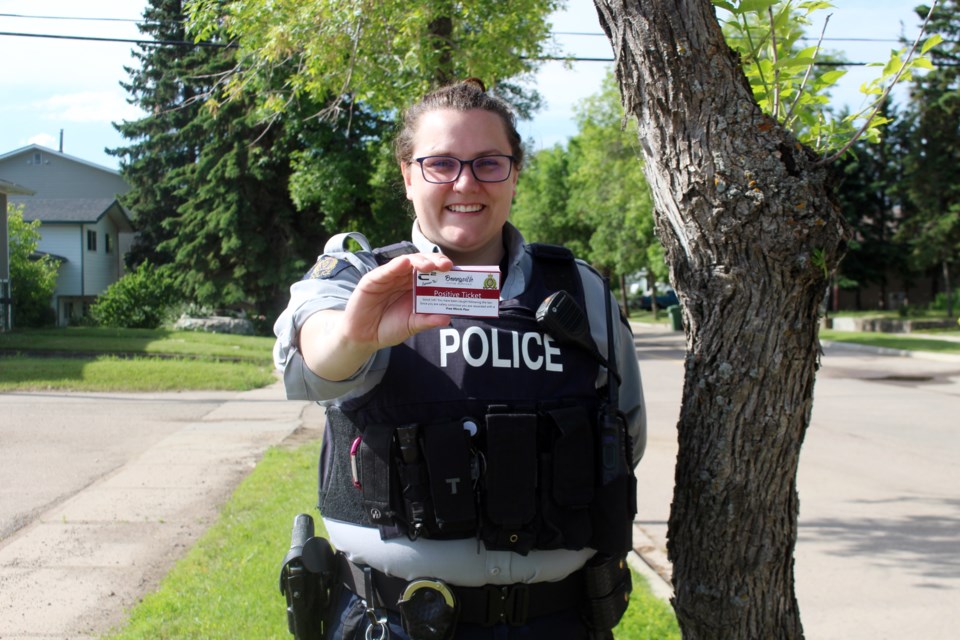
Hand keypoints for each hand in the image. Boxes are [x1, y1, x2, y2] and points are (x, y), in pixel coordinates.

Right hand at [299, 253, 452, 380]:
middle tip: (447, 266)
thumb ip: (427, 321)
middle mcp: (404, 278)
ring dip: (419, 262)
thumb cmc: (388, 327)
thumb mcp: (411, 325)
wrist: (363, 337)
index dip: (444, 269)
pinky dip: (395, 266)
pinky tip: (404, 263)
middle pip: (422, 264)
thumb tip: (447, 318)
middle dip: (435, 262)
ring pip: (406, 263)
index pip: (432, 272)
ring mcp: (389, 277)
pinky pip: (386, 270)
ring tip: (430, 265)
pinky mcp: (373, 280)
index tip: (456, 271)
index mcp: (416, 286)